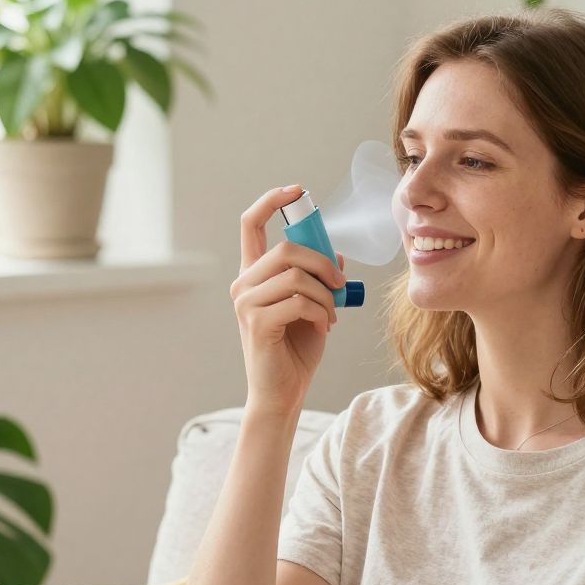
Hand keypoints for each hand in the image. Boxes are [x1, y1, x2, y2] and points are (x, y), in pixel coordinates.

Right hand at [231, 184, 343, 418]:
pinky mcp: (257, 323)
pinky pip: (298, 300)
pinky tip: (324, 325)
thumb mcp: (314, 307)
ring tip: (331, 314)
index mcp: (254, 274)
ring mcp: (246, 303)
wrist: (284, 392)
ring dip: (326, 294)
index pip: (252, 224)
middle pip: (286, 247)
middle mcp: (244, 284)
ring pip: (296, 275)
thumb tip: (336, 255)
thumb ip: (320, 280)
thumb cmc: (296, 350)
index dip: (272, 201)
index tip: (297, 191)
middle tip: (340, 286)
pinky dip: (320, 311)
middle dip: (322, 262)